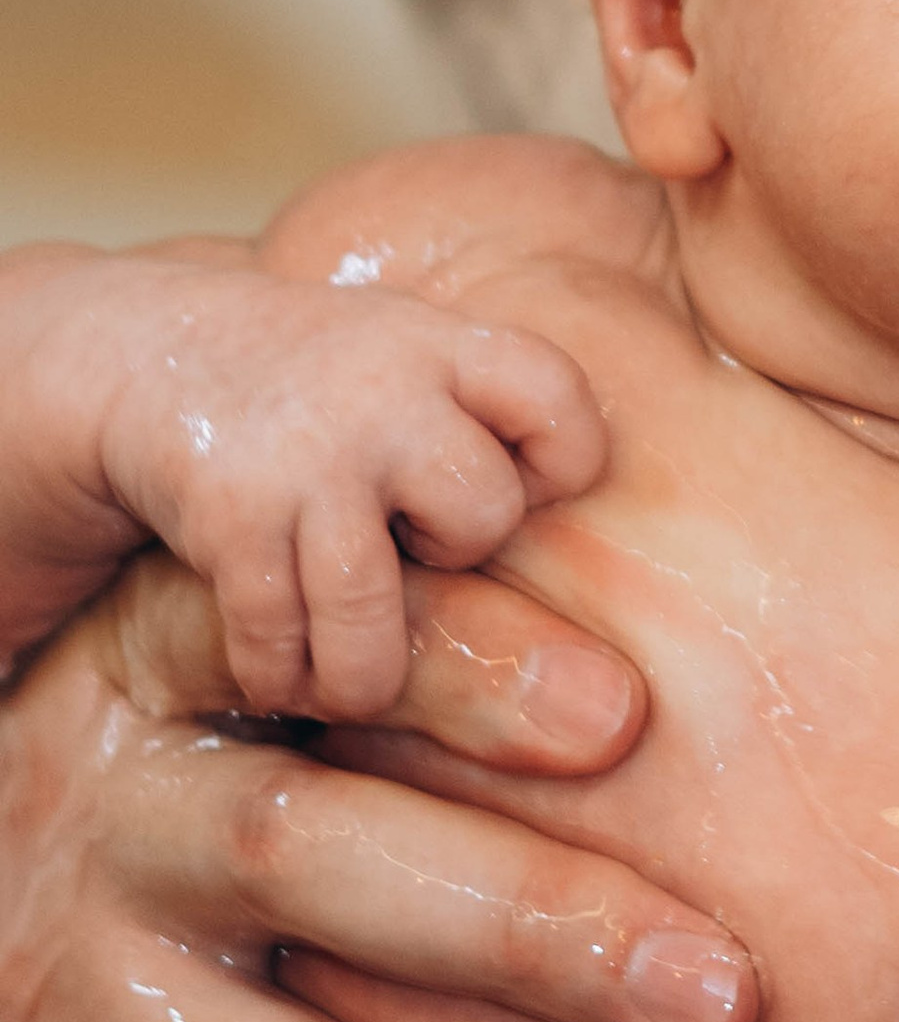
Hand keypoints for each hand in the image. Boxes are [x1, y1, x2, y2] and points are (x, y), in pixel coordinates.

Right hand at [0, 554, 782, 1021]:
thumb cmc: (229, 807)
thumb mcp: (261, 686)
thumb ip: (429, 621)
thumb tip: (740, 531)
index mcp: (161, 688)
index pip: (305, 645)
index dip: (460, 668)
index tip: (632, 710)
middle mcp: (111, 853)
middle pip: (320, 873)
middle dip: (538, 937)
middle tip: (740, 1002)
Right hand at [30, 249, 605, 717]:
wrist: (156, 352)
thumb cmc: (330, 384)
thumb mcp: (427, 357)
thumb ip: (505, 419)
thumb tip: (619, 574)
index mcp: (451, 345)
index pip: (562, 406)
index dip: (555, 468)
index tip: (512, 484)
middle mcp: (385, 392)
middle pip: (481, 515)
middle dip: (452, 559)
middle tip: (408, 558)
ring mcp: (308, 457)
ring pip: (379, 614)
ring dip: (363, 669)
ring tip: (353, 676)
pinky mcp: (233, 519)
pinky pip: (284, 643)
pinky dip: (281, 676)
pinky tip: (279, 667)